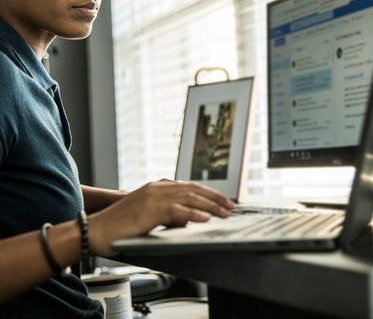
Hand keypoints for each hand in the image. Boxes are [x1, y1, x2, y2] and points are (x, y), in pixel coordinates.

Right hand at [87, 180, 234, 255]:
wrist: (95, 230)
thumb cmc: (119, 226)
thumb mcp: (147, 215)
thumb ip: (167, 213)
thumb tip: (187, 219)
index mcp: (157, 187)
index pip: (189, 187)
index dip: (208, 193)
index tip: (222, 201)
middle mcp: (157, 188)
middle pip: (193, 190)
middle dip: (214, 198)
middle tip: (230, 206)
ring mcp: (154, 197)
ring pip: (189, 198)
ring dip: (210, 205)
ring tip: (224, 213)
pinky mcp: (149, 209)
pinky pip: (176, 211)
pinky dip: (193, 214)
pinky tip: (205, 218)